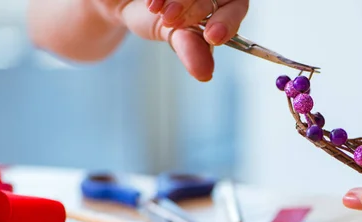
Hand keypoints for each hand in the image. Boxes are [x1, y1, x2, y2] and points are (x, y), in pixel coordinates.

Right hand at [93, 0, 248, 80]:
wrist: (125, 4)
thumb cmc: (160, 21)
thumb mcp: (176, 37)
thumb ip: (191, 51)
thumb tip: (204, 74)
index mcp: (222, 3)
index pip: (236, 6)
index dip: (228, 21)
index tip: (212, 37)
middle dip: (196, 9)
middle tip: (173, 21)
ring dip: (180, 1)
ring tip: (163, 15)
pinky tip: (153, 5)